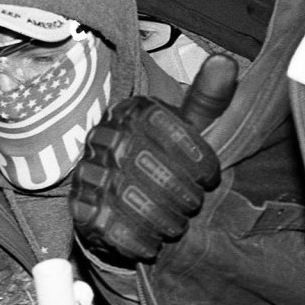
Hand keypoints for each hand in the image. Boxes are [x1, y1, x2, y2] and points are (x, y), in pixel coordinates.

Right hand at [71, 55, 237, 261]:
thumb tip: (224, 62)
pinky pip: (119, 232)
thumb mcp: (188, 128)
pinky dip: (144, 242)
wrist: (119, 196)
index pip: (176, 132)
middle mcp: (107, 136)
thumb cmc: (164, 157)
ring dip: (168, 221)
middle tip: (191, 204)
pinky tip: (151, 239)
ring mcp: (90, 173)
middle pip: (162, 174)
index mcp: (135, 111)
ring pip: (142, 206)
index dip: (201, 161)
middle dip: (186, 197)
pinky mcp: (80, 209)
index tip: (208, 176)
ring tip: (174, 222)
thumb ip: (208, 99)